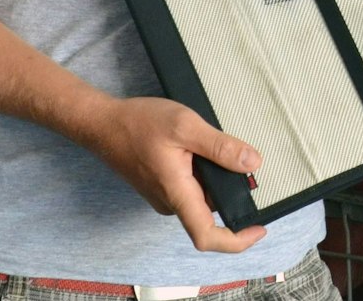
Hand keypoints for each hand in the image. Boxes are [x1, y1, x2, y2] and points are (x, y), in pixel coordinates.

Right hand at [80, 95, 266, 252]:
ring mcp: (166, 195)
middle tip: (241, 157)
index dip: (237, 240)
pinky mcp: (163, 186)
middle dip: (232, 191)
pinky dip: (205, 172)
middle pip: (212, 212)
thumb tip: (252, 163)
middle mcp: (171, 202)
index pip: (207, 236)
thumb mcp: (185, 126)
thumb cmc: (137, 123)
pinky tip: (200, 147)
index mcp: (177, 194)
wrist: (103, 123)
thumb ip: (220, 146)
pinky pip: (192, 187)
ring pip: (203, 197)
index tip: (259, 228)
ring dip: (217, 178)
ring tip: (217, 146)